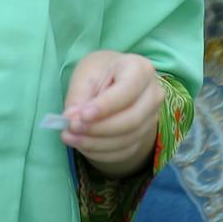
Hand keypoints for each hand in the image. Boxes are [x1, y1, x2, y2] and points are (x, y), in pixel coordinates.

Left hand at [61, 50, 161, 175]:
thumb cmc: (99, 73)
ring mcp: (151, 118)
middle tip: (71, 127)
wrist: (113, 81)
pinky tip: (82, 145)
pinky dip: (101, 152)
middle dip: (99, 128)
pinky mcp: (144, 135)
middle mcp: (153, 94)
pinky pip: (125, 151)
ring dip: (96, 143)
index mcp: (140, 69)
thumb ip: (78, 96)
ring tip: (69, 137)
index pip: (127, 90)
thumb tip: (72, 119)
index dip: (106, 106)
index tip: (82, 115)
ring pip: (128, 139)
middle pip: (132, 119)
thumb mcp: (86, 74)